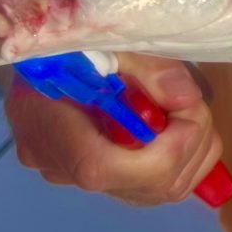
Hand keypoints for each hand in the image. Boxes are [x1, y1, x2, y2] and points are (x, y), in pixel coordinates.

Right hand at [3, 52, 223, 206]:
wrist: (39, 59)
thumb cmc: (71, 42)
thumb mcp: (107, 41)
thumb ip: (147, 66)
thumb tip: (187, 98)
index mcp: (46, 124)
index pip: (101, 169)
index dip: (160, 152)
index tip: (188, 111)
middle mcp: (60, 166)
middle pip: (143, 185)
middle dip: (189, 142)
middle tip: (192, 101)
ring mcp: (81, 180)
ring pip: (161, 191)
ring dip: (192, 150)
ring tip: (184, 109)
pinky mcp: (101, 182)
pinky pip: (158, 187)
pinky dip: (184, 159)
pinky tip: (176, 127)